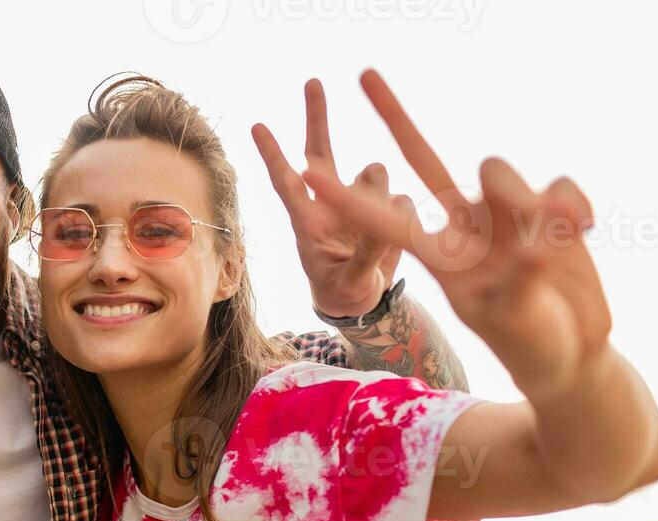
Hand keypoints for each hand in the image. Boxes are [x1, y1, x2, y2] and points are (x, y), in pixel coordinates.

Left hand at [253, 79, 405, 317]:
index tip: (256, 125)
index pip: (287, 184)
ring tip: (378, 232)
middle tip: (312, 81)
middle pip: (320, 152)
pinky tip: (395, 238)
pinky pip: (400, 198)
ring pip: (374, 173)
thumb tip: (385, 210)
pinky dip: (401, 215)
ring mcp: (357, 201)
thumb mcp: (351, 282)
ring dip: (380, 192)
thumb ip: (367, 252)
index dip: (273, 155)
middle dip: (317, 116)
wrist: (362, 301)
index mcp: (309, 223)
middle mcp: (330, 203)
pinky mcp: (385, 205)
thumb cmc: (342, 292)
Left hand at [301, 70, 607, 399]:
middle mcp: (464, 226)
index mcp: (439, 258)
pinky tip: (586, 227)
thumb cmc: (530, 343)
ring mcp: (504, 213)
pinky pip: (558, 184)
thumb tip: (534, 236)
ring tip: (553, 243)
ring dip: (528, 201)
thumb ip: (520, 275)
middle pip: (424, 159)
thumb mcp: (514, 316)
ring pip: (499, 172)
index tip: (308, 171)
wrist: (570, 350)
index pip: (386, 220)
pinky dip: (574, 204)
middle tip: (363, 74)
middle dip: (394, 118)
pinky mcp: (546, 206)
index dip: (349, 197)